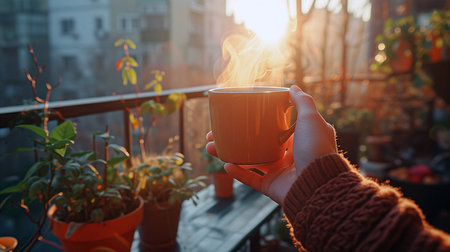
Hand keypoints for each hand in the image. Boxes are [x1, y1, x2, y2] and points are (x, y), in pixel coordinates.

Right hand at [206, 85, 336, 204]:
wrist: (319, 184)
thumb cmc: (317, 149)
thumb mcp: (311, 119)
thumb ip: (303, 102)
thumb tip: (292, 87)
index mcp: (298, 140)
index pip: (275, 128)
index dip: (257, 122)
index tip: (241, 115)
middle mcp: (288, 156)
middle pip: (256, 144)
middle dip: (235, 138)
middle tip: (217, 133)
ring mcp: (279, 172)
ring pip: (249, 161)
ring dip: (229, 154)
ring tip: (212, 147)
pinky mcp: (272, 187)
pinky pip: (251, 179)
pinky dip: (238, 173)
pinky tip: (225, 164)